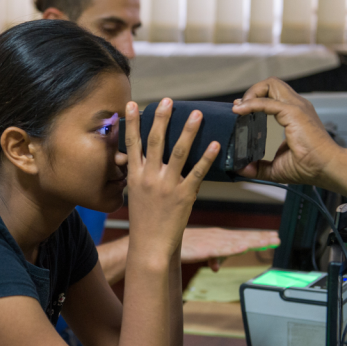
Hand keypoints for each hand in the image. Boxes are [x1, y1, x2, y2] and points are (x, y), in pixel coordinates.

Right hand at [125, 99, 220, 259]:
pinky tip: (214, 144)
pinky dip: (206, 158)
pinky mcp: (184, 196)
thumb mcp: (134, 193)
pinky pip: (197, 173)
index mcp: (135, 175)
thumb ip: (138, 174)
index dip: (132, 122)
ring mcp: (167, 186)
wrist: (149, 244)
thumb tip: (139, 157)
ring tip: (196, 114)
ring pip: (178, 152)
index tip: (132, 103)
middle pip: (155, 141)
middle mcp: (149, 177)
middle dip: (161, 119)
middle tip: (168, 100)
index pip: (132, 143)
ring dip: (187, 131)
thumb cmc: (143, 219)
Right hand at [181, 227, 279, 271]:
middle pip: (243, 238)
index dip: (258, 238)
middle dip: (261, 238)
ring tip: (269, 241)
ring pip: (236, 242)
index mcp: (217, 237)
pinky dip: (232, 248)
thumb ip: (210, 258)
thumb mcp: (198, 252)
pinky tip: (244, 248)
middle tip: (278, 238)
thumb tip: (217, 267)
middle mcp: (217, 237)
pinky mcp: (203, 248)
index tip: (273, 237)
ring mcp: (211, 242)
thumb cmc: (179, 244)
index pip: (241, 238)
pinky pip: (220, 249)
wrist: (161, 240)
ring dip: (253, 242)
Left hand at [232, 78, 343, 188]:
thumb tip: (241, 169)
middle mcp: (296, 105)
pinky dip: (251, 104)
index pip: (273, 94)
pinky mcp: (294, 113)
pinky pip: (268, 102)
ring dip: (251, 93)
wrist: (328, 168)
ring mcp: (296, 107)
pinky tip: (239, 111)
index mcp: (294, 114)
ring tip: (239, 108)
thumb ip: (258, 167)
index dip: (254, 98)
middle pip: (271, 83)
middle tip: (240, 108)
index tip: (240, 109)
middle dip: (252, 91)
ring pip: (271, 84)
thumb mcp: (276, 167)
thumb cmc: (309, 166)